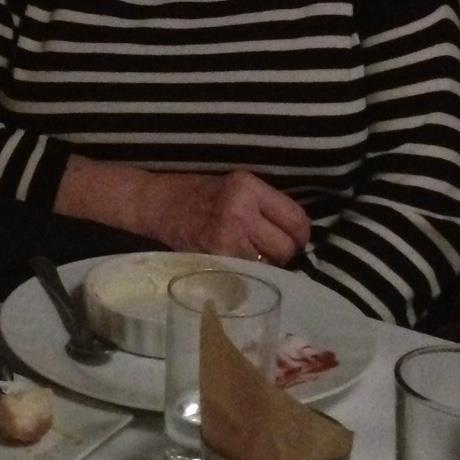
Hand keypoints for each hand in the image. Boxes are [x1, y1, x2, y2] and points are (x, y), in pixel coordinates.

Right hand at [55, 157, 310, 264]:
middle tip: (277, 253)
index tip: (297, 240)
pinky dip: (249, 274)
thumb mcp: (238, 185)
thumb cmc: (200, 192)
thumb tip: (297, 230)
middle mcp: (241, 211)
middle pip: (286, 247)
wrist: (157, 203)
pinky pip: (246, 273)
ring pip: (268, 264)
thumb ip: (266, 204)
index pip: (295, 219)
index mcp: (250, 188)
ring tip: (257, 259)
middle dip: (287, 254)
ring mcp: (226, 237)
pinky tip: (242, 266)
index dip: (302, 235)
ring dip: (268, 266)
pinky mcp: (212, 258)